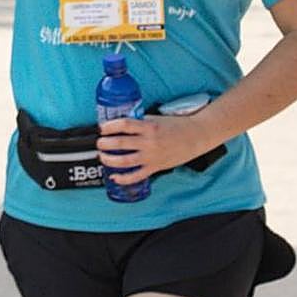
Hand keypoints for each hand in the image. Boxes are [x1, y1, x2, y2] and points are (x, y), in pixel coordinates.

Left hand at [95, 113, 218, 184]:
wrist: (196, 136)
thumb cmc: (177, 126)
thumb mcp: (157, 119)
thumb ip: (140, 121)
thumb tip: (123, 123)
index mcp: (149, 127)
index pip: (124, 125)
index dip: (110, 126)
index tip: (102, 128)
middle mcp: (149, 142)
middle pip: (120, 143)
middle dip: (105, 144)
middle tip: (100, 143)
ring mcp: (152, 156)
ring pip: (125, 161)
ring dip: (109, 159)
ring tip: (103, 156)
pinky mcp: (156, 167)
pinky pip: (137, 176)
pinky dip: (124, 178)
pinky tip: (114, 177)